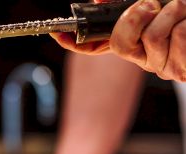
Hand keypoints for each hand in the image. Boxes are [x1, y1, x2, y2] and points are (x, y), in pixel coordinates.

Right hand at [52, 0, 185, 81]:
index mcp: (134, 40)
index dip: (76, 41)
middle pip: (120, 41)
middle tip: (152, 4)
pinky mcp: (178, 67)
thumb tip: (100, 1)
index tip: (60, 33)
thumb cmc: (184, 12)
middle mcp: (142, 56)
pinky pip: (176, 37)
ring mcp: (161, 64)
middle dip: (136, 15)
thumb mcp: (157, 2)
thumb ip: (126, 3)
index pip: (96, 45)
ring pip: (153, 36)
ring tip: (184, 12)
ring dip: (174, 11)